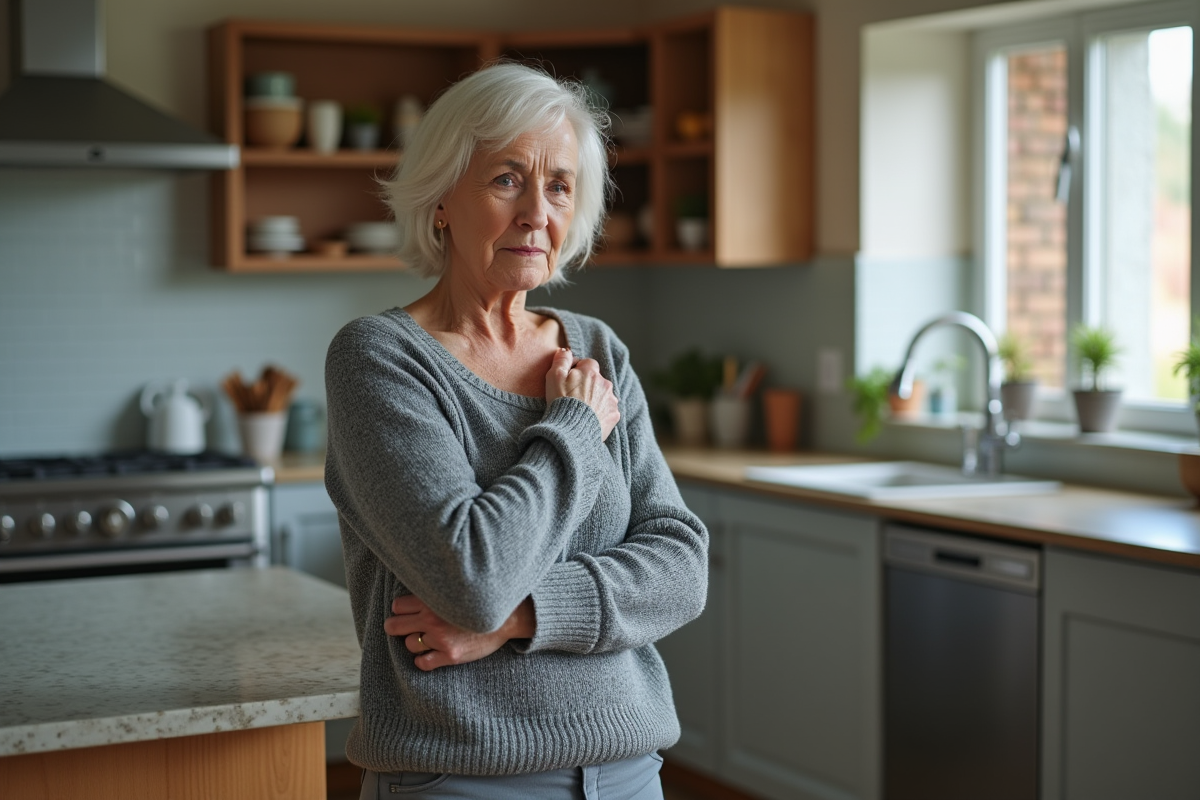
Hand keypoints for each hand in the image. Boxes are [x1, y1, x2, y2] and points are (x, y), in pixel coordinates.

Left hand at [384, 595, 534, 670]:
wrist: (508, 617)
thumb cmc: (480, 601)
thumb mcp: (454, 588)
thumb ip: (434, 591)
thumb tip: (414, 590)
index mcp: (432, 599)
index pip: (397, 606)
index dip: (401, 609)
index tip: (409, 611)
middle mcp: (432, 619)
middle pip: (394, 626)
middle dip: (398, 626)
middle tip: (408, 627)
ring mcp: (440, 639)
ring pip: (409, 644)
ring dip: (415, 642)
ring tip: (427, 638)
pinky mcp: (450, 655)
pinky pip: (422, 663)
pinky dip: (423, 660)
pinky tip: (431, 654)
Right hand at [545, 348, 619, 440]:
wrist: (571, 431)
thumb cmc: (561, 402)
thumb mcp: (554, 377)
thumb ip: (561, 360)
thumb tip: (565, 350)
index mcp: (591, 372)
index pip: (587, 363)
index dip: (578, 370)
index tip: (569, 381)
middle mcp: (605, 383)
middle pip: (597, 379)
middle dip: (588, 385)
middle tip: (574, 397)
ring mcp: (611, 400)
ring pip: (603, 394)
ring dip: (595, 398)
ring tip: (582, 409)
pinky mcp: (614, 415)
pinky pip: (608, 409)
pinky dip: (600, 412)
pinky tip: (589, 418)